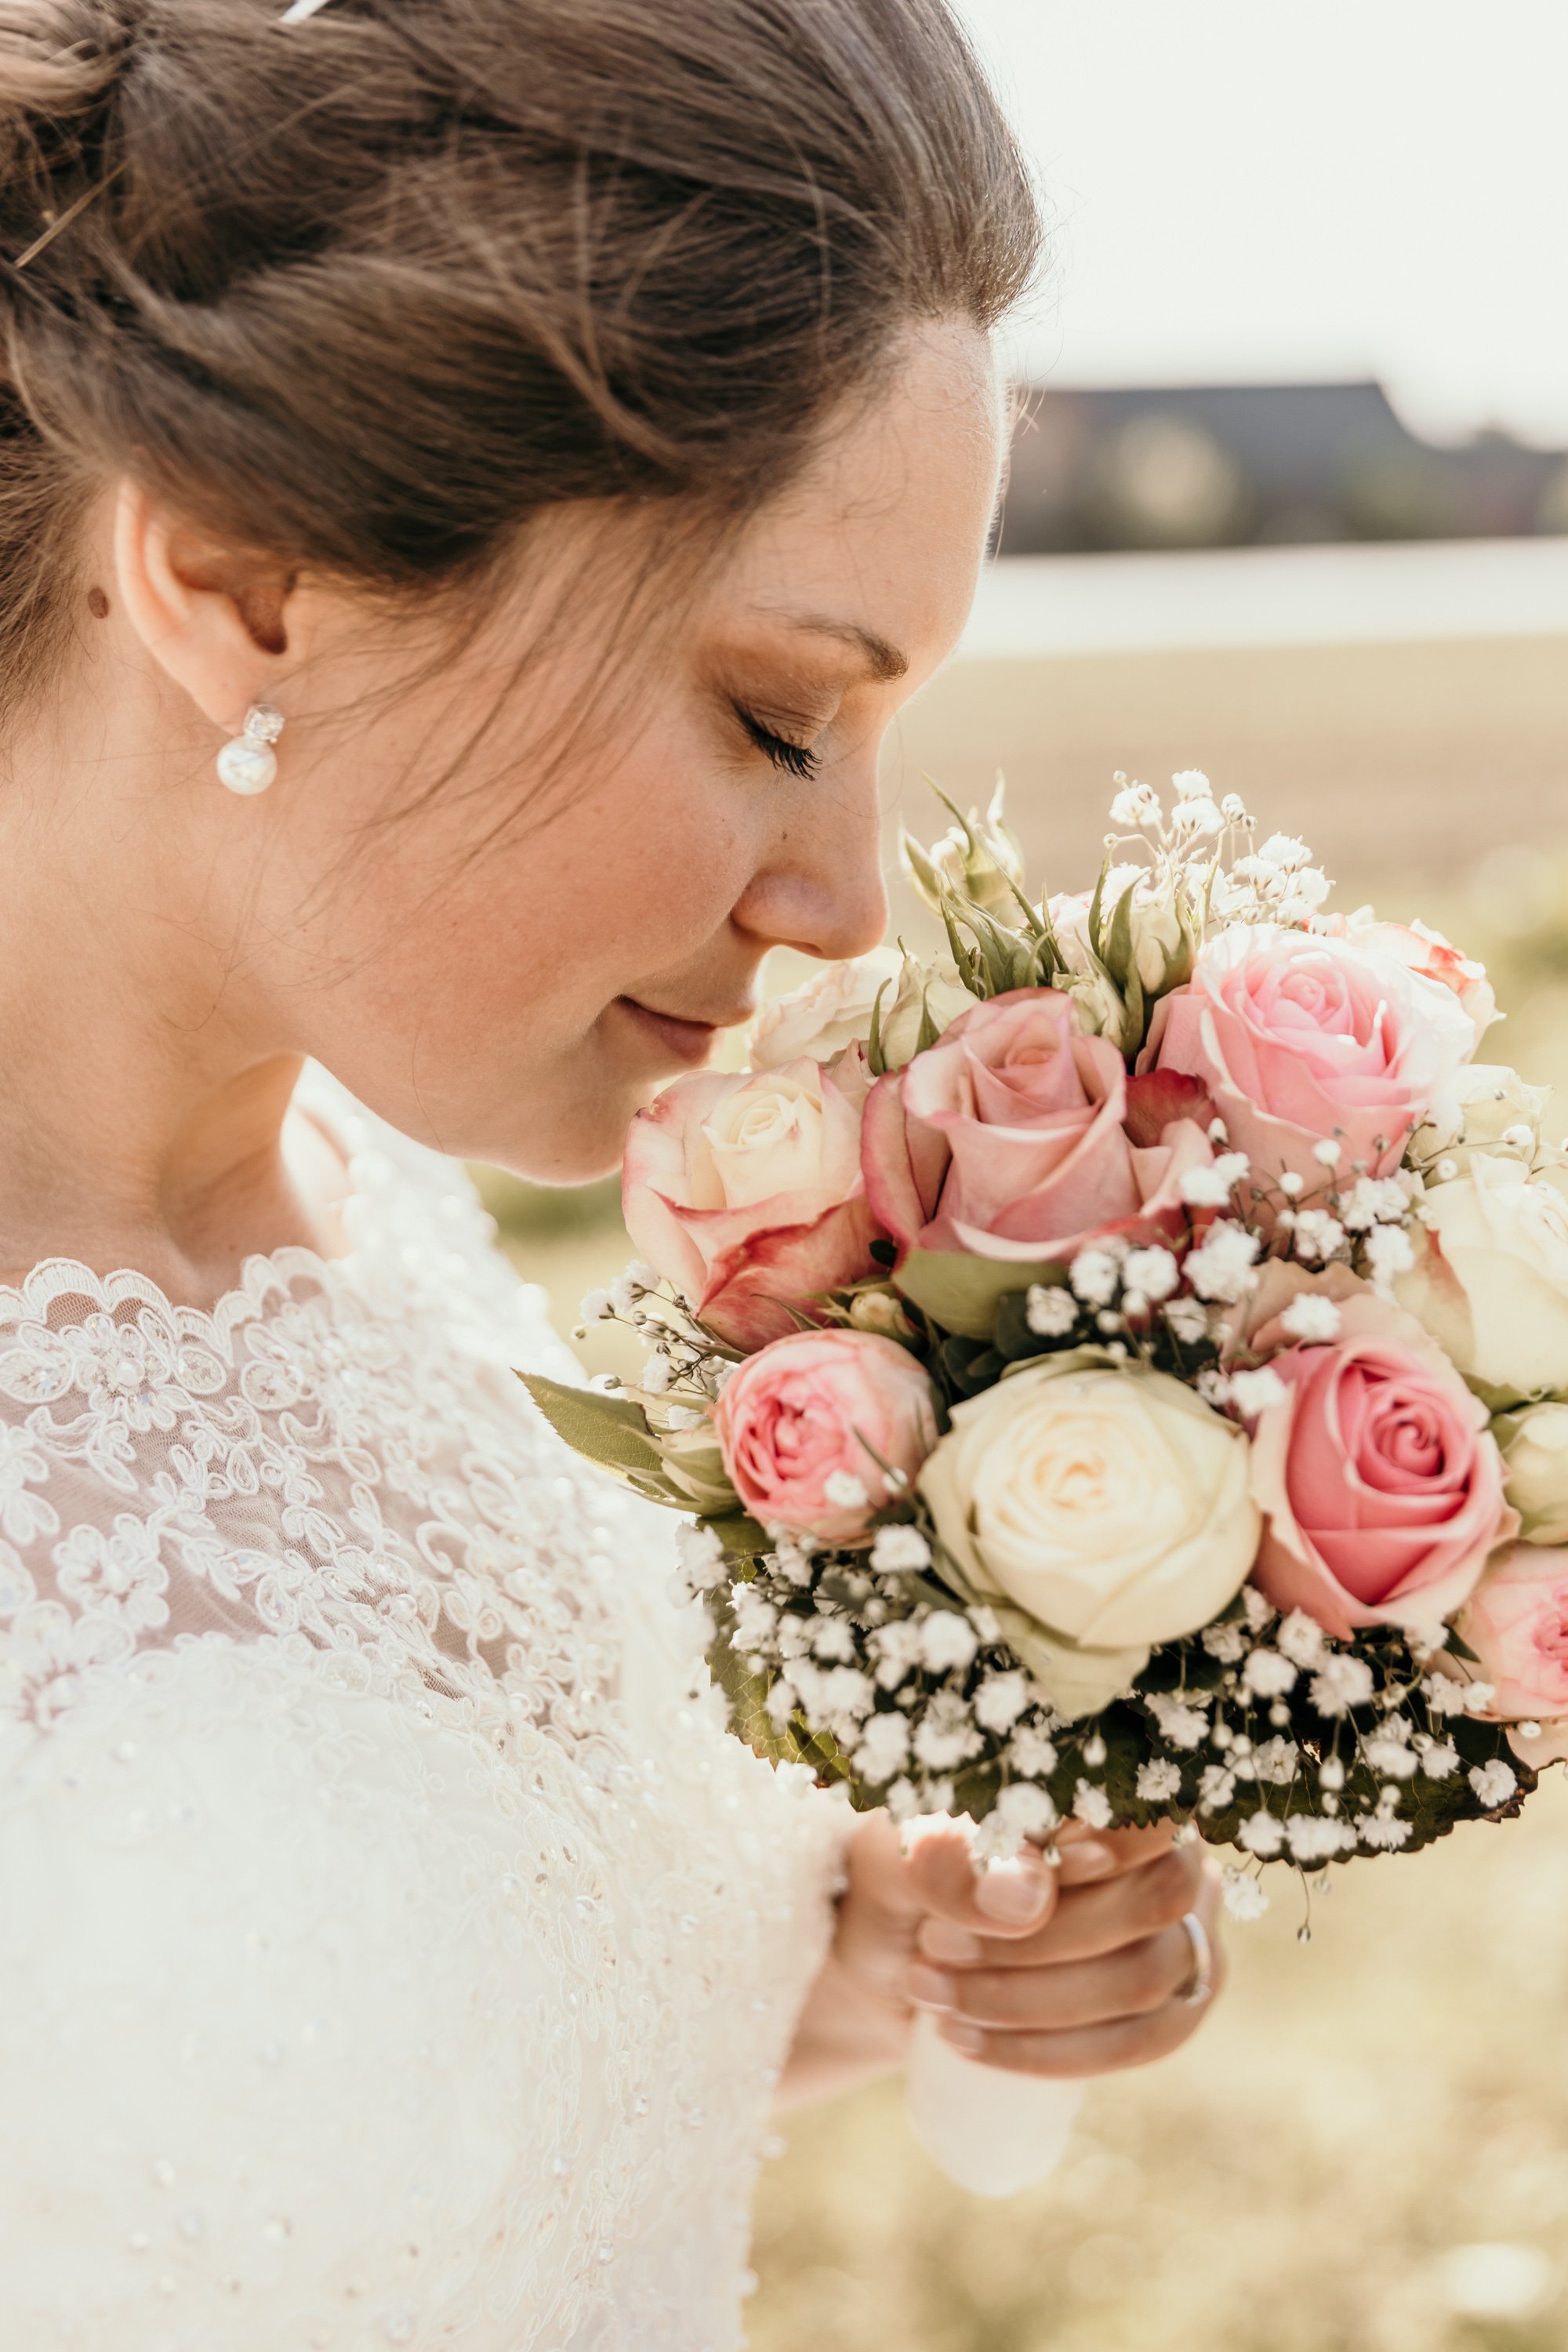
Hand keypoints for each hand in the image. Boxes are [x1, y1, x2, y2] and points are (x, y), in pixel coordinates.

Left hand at [906, 1822, 1223, 2077]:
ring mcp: (1177, 1929)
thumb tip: (1031, 1899)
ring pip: (1148, 1977)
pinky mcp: (1167, 2004)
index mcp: (1112, 1784)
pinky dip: (1054, 2052)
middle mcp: (1163, 1850)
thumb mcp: (902, 1853)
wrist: (890, 1951)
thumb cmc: (905, 1877)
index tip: (1028, 1874)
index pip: (1158, 1805)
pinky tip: (972, 2043)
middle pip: (1158, 1898)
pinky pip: (1144, 2038)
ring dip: (1032, 2001)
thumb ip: (954, 1857)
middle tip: (934, 1946)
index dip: (1111, 1843)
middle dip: (1038, 1942)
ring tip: (935, 1993)